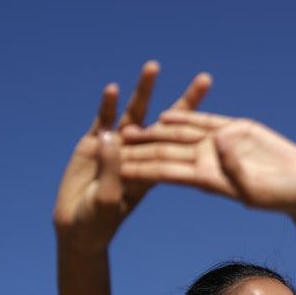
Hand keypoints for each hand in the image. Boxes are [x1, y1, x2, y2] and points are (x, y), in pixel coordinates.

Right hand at [52, 62, 212, 253]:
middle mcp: (140, 156)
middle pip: (167, 124)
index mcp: (154, 174)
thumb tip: (113, 137)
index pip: (180, 147)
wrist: (77, 227)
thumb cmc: (96, 222)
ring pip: (136, 114)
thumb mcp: (107, 200)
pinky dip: (109, 106)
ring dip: (145, 91)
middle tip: (206, 80)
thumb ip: (111, 169)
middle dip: (186, 103)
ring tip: (154, 67)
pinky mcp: (94, 143)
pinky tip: (113, 89)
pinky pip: (104, 119)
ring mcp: (118, 147)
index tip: (218, 126)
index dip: (197, 129)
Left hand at [118, 109, 295, 214]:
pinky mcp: (234, 131)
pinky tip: (164, 115)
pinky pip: (203, 123)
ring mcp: (219, 147)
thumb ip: (235, 167)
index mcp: (206, 180)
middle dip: (138, 149)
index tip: (117, 168)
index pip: (166, 171)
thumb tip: (218, 143)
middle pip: (165, 153)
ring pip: (179, 137)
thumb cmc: (280, 197)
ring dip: (154, 132)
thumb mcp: (254, 188)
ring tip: (127, 128)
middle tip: (108, 144)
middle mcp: (207, 163)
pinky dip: (184, 119)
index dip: (142, 167)